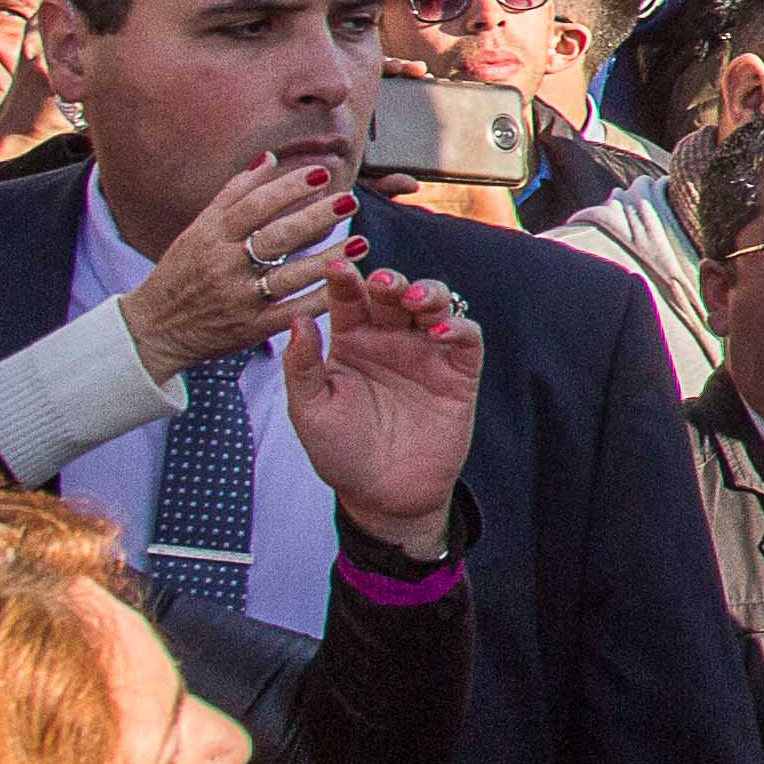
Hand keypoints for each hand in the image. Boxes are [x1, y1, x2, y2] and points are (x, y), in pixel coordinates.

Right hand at [118, 153, 362, 384]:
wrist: (154, 329)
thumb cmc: (181, 272)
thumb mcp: (198, 230)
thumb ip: (234, 194)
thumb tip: (269, 158)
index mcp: (211, 237)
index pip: (253, 206)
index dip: (288, 188)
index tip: (321, 174)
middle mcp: (225, 266)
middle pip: (276, 238)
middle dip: (316, 217)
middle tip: (349, 200)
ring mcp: (239, 299)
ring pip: (291, 276)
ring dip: (329, 258)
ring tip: (360, 241)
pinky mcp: (251, 328)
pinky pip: (292, 312)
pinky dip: (320, 299)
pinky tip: (346, 283)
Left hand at [285, 259, 477, 552]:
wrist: (383, 496)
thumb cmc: (341, 453)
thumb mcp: (309, 412)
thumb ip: (302, 367)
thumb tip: (298, 319)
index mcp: (351, 342)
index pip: (348, 300)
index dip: (344, 280)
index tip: (335, 267)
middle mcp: (390, 340)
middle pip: (394, 293)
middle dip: (390, 280)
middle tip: (381, 282)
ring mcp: (426, 353)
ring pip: (433, 304)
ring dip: (427, 292)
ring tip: (415, 299)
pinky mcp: (458, 373)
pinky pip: (465, 338)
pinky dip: (457, 327)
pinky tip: (439, 332)